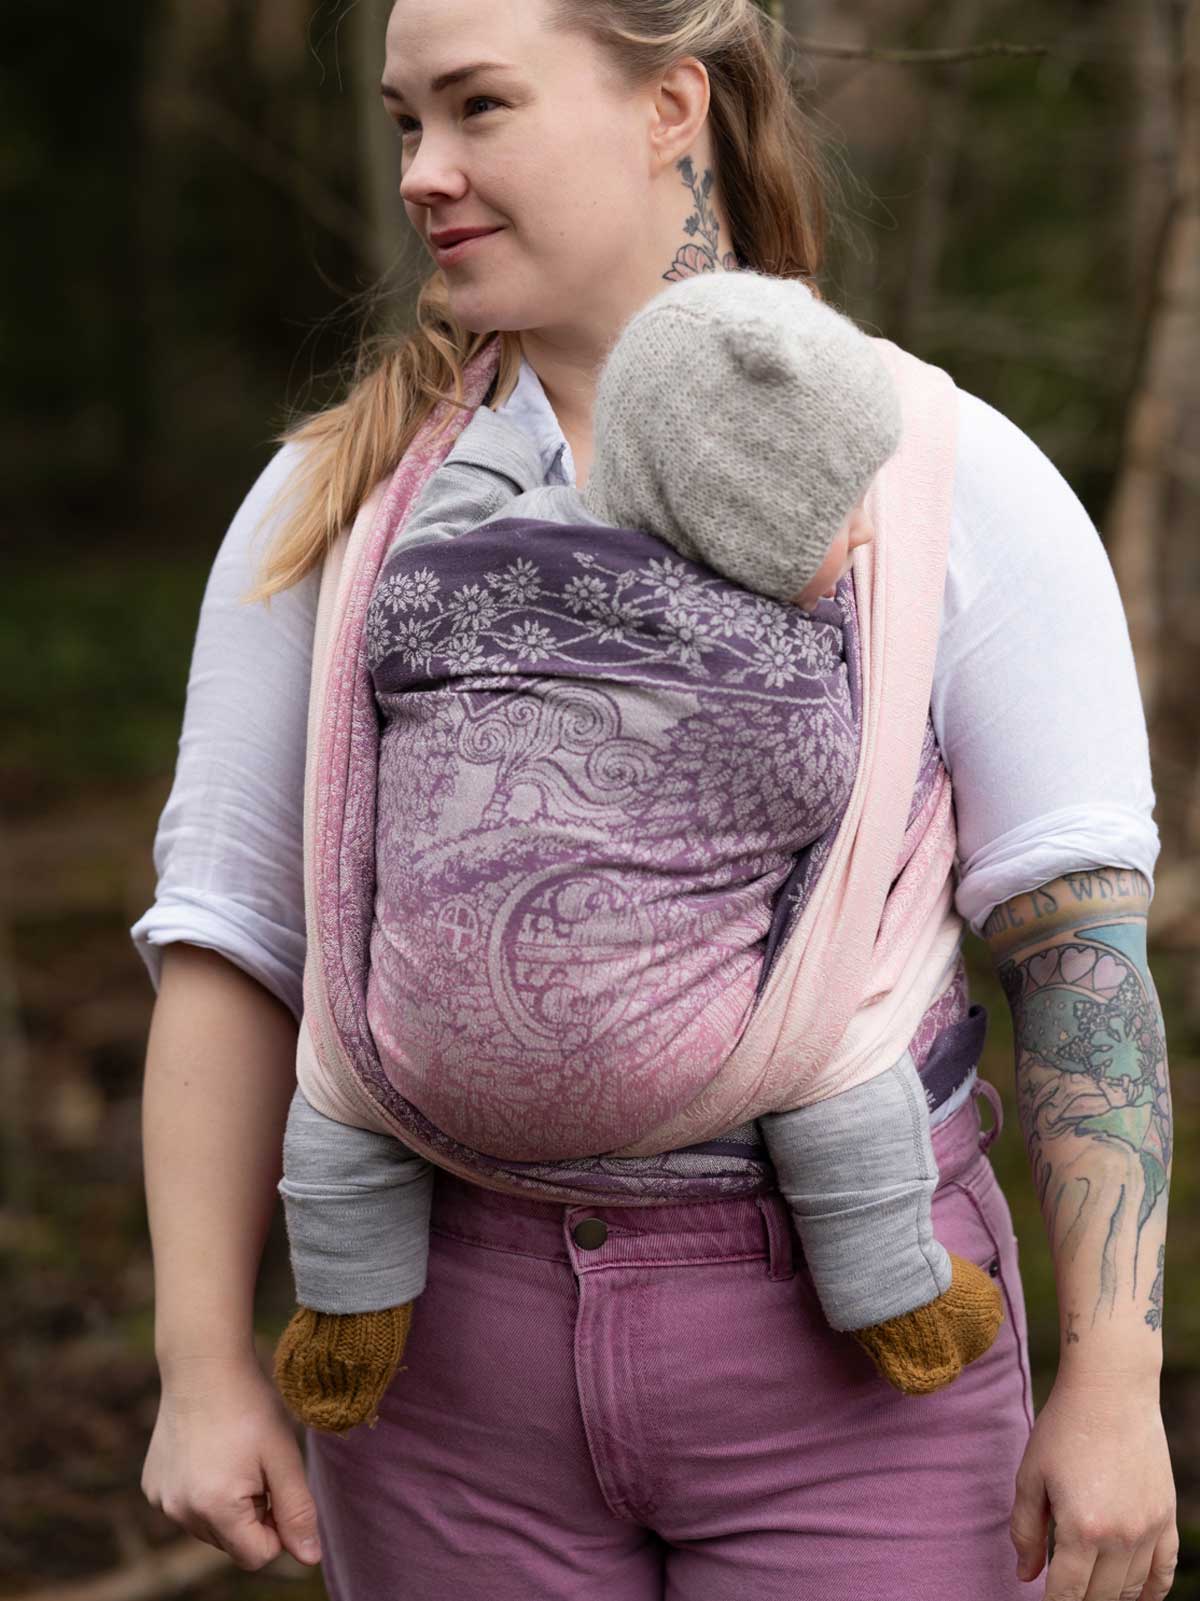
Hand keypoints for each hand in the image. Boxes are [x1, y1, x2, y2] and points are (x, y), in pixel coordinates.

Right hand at [142, 1352, 322, 1571]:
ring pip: (210, 1528)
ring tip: (232, 1456)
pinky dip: (203, 1491)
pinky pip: (188, 1507)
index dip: (278, 1527)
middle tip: (255, 1465)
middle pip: (233, 1543)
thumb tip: (310, 1559)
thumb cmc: (250, 1408)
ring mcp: (162, 1501)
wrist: (203, 1366)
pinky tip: (208, 1452)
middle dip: (253, 1514)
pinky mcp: (152, 1486)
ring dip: (228, 1505)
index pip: (258, 1556)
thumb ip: (298, 1511)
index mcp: (216, 1509)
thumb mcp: (284, 1456)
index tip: (278, 1487)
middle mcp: (181, 1513)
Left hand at [1010, 1370, 1177, 1597]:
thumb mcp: (1031, 1475)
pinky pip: (1164, 1571)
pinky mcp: (1166, 1518)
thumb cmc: (1064, 1429)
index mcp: (1082, 1529)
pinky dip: (1151, 1591)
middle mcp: (1120, 1537)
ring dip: (1109, 1598)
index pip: (1067, 1592)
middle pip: (1099, 1596)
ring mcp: (1149, 1530)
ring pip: (1131, 1589)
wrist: (1112, 1391)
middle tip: (1062, 1594)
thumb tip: (1025, 1577)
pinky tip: (1137, 1598)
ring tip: (1089, 1593)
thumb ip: (1025, 1531)